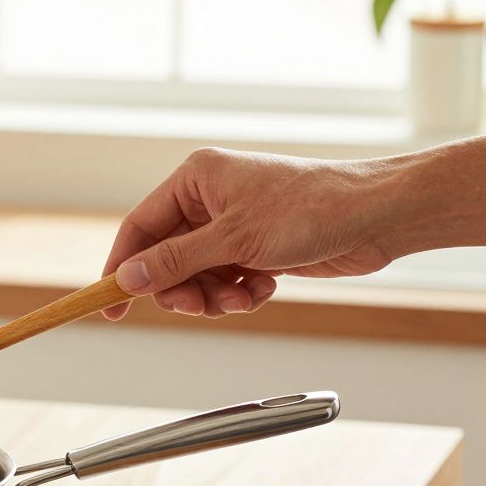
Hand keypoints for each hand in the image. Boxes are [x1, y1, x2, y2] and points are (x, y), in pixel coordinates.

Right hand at [102, 148, 397, 319]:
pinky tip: (263, 288)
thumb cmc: (310, 209)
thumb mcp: (233, 240)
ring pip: (196, 276)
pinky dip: (239, 294)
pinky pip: (225, 281)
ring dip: (214, 296)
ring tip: (242, 296)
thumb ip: (175, 262)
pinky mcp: (255, 248)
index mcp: (196, 179)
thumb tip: (128, 279)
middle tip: (199, 305)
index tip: (110, 305)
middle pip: (166, 259)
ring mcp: (233, 225)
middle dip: (182, 289)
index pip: (139, 227)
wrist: (375, 217)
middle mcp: (210, 200)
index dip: (121, 268)